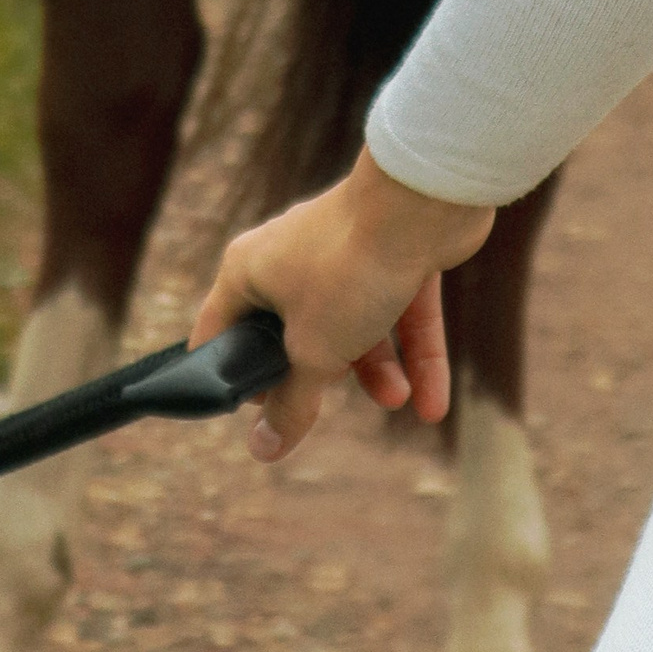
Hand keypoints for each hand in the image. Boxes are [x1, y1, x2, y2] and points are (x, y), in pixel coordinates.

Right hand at [191, 146, 495, 461]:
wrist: (424, 201)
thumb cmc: (350, 267)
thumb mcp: (313, 352)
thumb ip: (291, 404)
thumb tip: (264, 450)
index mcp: (250, 270)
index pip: (220, 332)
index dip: (228, 376)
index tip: (251, 415)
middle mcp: (292, 257)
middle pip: (293, 333)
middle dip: (317, 375)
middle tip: (323, 405)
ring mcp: (346, 254)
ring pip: (353, 326)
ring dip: (376, 370)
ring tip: (396, 399)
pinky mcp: (395, 256)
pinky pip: (399, 314)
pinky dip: (415, 356)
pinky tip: (432, 405)